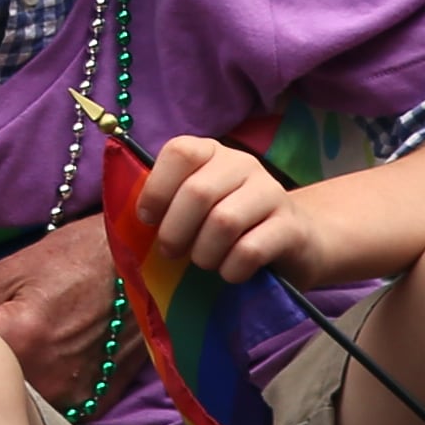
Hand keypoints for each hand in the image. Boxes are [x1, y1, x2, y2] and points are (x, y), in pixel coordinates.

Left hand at [0, 213, 115, 400]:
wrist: (147, 260)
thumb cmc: (75, 257)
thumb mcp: (8, 273)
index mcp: (17, 343)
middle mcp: (47, 381)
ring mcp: (76, 399)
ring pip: (17, 414)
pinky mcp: (96, 406)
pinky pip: (52, 418)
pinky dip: (33, 405)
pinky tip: (26, 386)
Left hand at [138, 131, 332, 283]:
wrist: (296, 241)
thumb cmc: (232, 226)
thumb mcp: (199, 207)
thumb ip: (168, 204)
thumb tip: (128, 221)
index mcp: (213, 153)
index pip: (179, 152)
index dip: (156, 189)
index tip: (148, 219)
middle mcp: (244, 165)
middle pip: (198, 192)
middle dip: (175, 232)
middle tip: (172, 253)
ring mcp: (271, 193)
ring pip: (224, 222)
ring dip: (204, 253)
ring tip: (205, 262)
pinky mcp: (291, 227)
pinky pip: (250, 250)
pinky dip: (230, 269)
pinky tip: (231, 272)